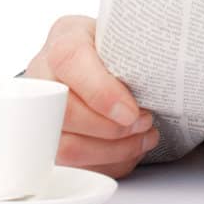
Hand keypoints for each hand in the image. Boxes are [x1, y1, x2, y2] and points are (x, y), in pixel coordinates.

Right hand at [25, 14, 158, 178]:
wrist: (95, 60)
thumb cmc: (113, 48)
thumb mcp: (125, 36)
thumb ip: (135, 52)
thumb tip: (166, 78)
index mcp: (64, 39)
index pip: (71, 60)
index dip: (101, 92)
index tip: (132, 112)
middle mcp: (42, 75)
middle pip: (65, 113)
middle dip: (112, 128)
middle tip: (144, 123)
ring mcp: (37, 112)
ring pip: (65, 147)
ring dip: (112, 151)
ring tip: (142, 139)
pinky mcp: (45, 142)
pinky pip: (71, 167)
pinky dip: (107, 164)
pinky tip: (128, 152)